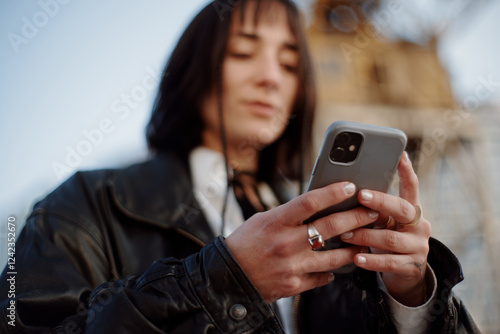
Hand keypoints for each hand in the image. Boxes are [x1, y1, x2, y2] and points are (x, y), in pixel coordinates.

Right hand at [225, 181, 377, 302]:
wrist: (228, 277)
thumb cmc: (244, 243)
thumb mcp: (262, 220)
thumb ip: (289, 215)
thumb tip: (315, 207)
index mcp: (276, 222)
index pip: (310, 202)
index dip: (333, 192)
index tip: (350, 186)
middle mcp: (286, 243)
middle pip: (330, 227)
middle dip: (356, 217)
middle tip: (372, 212)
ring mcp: (292, 266)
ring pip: (334, 257)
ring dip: (353, 248)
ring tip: (364, 241)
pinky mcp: (294, 285)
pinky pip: (322, 278)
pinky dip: (331, 271)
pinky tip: (337, 266)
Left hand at [340, 152, 431, 305]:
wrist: (404, 275)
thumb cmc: (385, 240)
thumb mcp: (384, 223)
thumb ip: (373, 210)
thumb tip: (344, 193)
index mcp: (411, 210)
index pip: (412, 186)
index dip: (407, 170)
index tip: (400, 154)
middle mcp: (419, 225)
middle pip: (403, 209)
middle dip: (381, 201)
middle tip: (361, 195)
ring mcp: (418, 246)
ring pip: (391, 238)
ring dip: (366, 235)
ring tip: (345, 234)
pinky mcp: (412, 267)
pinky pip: (390, 262)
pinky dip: (371, 260)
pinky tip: (356, 258)